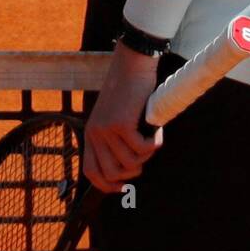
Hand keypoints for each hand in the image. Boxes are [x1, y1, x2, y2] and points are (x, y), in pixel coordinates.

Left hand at [83, 40, 163, 191]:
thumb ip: (116, 137)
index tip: (122, 187)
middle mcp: (95, 134)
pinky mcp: (122, 124)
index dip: (106, 185)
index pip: (91, 171)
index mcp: (91, 133)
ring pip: (130, 163)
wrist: (132, 63)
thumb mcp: (116, 115)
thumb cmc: (129, 88)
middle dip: (132, 172)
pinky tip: (158, 130)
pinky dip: (155, 144)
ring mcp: (107, 130)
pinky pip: (142, 149)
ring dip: (147, 155)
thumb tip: (130, 165)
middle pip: (111, 173)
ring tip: (153, 137)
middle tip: (145, 156)